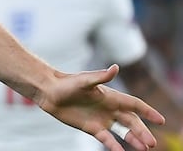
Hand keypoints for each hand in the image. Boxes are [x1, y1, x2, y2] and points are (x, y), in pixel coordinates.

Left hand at [35, 64, 165, 150]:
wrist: (49, 91)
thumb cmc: (66, 83)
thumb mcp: (84, 80)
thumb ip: (101, 77)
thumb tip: (116, 68)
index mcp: (110, 96)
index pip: (134, 105)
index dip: (147, 111)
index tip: (161, 120)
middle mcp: (109, 108)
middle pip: (131, 121)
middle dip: (142, 131)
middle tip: (152, 143)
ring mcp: (101, 118)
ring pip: (122, 131)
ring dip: (134, 139)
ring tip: (145, 149)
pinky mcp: (91, 127)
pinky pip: (106, 138)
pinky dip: (114, 145)